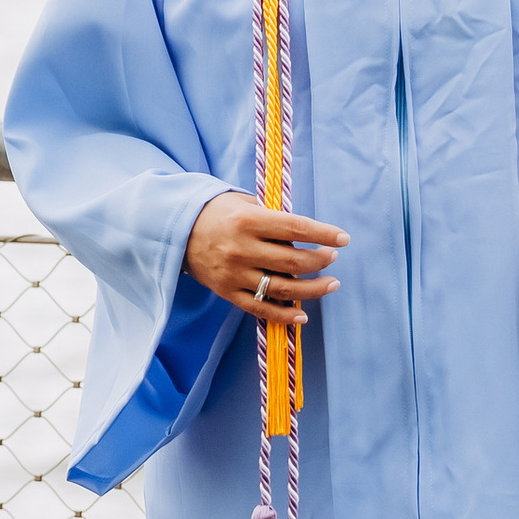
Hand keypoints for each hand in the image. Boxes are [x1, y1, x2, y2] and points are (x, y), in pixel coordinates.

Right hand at [185, 190, 344, 320]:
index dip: (323, 233)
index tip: (343, 239)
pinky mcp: (227, 292)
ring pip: (283, 288)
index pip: (295, 227)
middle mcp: (241, 249)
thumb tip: (305, 232)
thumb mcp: (243, 202)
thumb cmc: (215, 212)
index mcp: (247, 221)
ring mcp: (234, 274)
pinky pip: (260, 309)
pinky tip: (302, 314)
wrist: (175, 231)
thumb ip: (272, 216)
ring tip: (331, 284)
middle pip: (293, 260)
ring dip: (313, 289)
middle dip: (320, 260)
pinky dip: (284, 316)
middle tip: (332, 258)